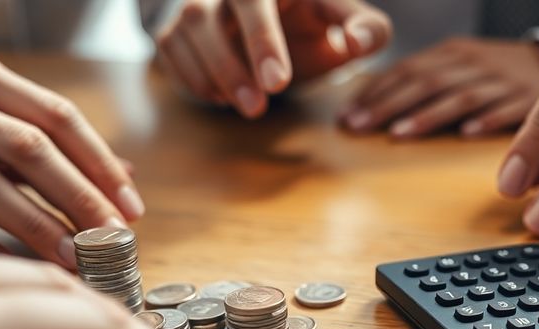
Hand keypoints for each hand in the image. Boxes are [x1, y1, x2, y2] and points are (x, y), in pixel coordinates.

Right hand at [0, 52, 144, 267]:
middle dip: (79, 198)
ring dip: (36, 227)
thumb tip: (123, 172)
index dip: (99, 164)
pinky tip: (11, 272)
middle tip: (113, 239)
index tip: (131, 207)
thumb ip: (41, 142)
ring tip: (74, 260)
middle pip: (27, 148)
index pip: (55, 116)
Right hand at [155, 0, 390, 117]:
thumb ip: (368, 29)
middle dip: (229, 63)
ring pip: (184, 32)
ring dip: (211, 76)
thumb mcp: (345, 21)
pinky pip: (170, 50)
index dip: (262, 40)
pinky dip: (193, 79)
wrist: (277, 21)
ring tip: (249, 109)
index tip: (277, 82)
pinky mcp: (176, 26)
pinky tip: (223, 98)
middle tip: (258, 107)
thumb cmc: (313, 19)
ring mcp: (196, 3)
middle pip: (204, 14)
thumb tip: (356, 42)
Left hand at [341, 37, 538, 137]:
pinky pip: (507, 109)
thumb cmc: (493, 75)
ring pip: (460, 96)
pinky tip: (466, 134)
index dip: (374, 92)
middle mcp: (474, 63)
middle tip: (359, 127)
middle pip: (425, 83)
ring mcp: (502, 80)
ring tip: (400, 134)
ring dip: (428, 116)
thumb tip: (369, 107)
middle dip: (388, 105)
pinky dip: (486, 120)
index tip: (346, 116)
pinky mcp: (530, 99)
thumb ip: (421, 82)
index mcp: (452, 53)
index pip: (406, 69)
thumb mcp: (458, 67)